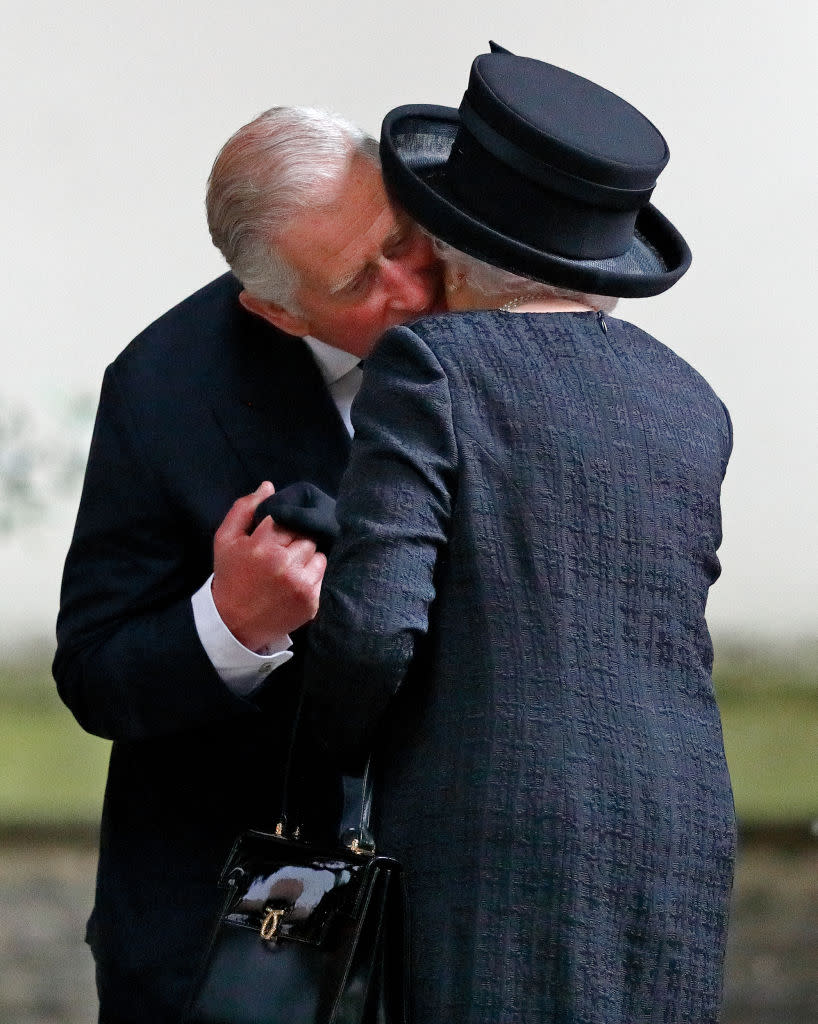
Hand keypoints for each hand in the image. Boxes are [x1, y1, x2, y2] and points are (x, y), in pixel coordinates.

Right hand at [211, 482, 327, 650]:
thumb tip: (269, 486)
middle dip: (296, 540)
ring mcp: (299, 583)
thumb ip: (244, 509)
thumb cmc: (230, 577)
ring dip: (307, 557)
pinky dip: (313, 575)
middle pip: (305, 535)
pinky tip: (296, 582)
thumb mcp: (225, 540)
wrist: (233, 624)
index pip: (287, 518)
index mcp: (261, 545)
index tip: (275, 536)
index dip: (282, 526)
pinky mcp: (311, 600)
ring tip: (290, 567)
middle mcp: (283, 563)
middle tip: (283, 552)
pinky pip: (323, 574)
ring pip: (318, 552)